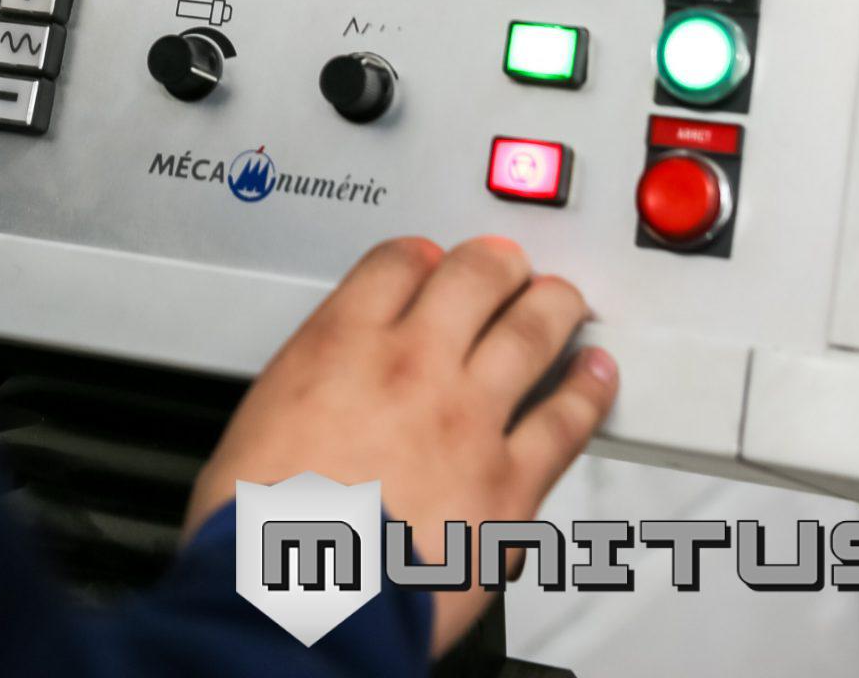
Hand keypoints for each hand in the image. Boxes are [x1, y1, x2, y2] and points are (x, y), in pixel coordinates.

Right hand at [183, 235, 616, 658]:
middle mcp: (411, 364)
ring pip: (529, 333)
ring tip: (561, 298)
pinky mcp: (509, 484)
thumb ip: (312, 377)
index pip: (398, 261)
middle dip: (495, 263)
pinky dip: (587, 390)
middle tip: (506, 264)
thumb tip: (330, 379)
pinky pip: (565, 421)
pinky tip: (597, 373)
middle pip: (473, 278)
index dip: (421, 253)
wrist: (303, 605)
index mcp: (341, 343)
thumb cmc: (265, 531)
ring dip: (551, 306)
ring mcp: (468, 418)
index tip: (431, 259)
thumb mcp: (261, 418)